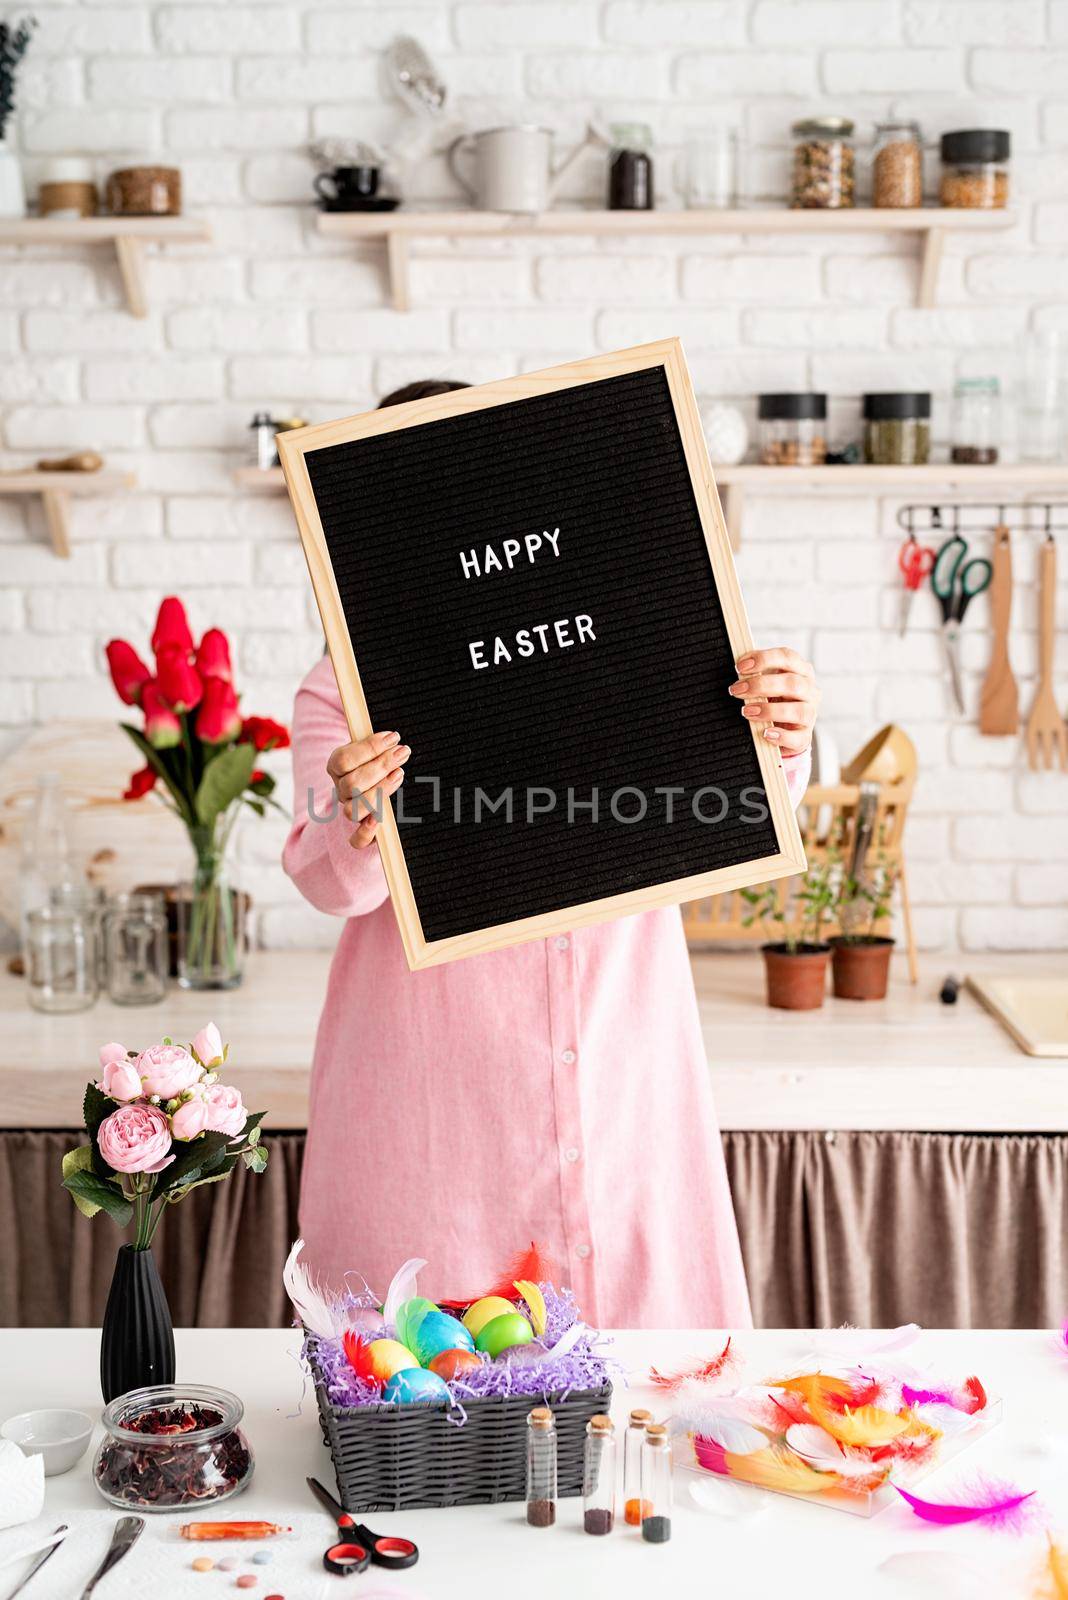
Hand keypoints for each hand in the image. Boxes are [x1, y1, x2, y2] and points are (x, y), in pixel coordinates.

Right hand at [326, 730, 410, 848]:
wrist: (378, 785)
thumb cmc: (378, 760)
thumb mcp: (375, 747)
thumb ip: (378, 741)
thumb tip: (391, 736)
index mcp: (337, 767)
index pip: (343, 760)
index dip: (369, 748)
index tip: (393, 738)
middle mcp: (341, 791)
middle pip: (351, 784)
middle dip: (380, 766)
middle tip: (402, 753)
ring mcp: (351, 812)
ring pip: (352, 811)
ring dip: (379, 792)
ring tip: (399, 775)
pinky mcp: (363, 834)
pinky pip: (357, 841)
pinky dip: (366, 832)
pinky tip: (380, 818)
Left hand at [730, 647, 818, 758]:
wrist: (781, 726)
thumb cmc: (773, 698)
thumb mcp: (766, 681)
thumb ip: (756, 673)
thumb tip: (739, 671)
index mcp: (800, 670)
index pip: (787, 657)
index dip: (764, 659)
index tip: (740, 667)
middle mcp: (809, 690)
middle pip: (792, 683)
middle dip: (761, 685)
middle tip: (737, 690)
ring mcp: (810, 714)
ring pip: (799, 711)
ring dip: (770, 710)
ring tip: (747, 711)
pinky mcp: (805, 736)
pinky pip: (798, 738)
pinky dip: (781, 735)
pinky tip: (765, 733)